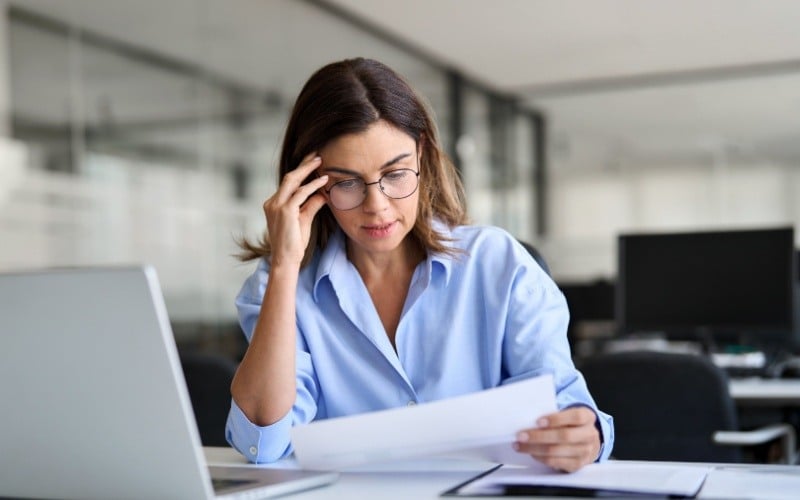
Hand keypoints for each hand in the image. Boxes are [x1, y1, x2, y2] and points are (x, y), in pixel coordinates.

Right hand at [262, 153, 328, 267]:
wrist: (286, 260)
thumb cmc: (294, 244)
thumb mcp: (304, 220)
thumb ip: (311, 205)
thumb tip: (323, 194)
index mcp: (273, 204)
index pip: (288, 183)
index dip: (301, 171)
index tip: (313, 162)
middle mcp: (272, 202)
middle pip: (289, 177)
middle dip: (303, 164)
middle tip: (317, 154)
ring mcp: (276, 206)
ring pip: (292, 181)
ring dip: (308, 169)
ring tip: (321, 161)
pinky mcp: (285, 211)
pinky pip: (300, 193)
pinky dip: (313, 185)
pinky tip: (323, 181)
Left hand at [513, 406, 600, 471]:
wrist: (586, 443)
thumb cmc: (571, 425)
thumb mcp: (568, 415)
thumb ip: (553, 414)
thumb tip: (529, 416)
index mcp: (587, 417)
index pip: (576, 416)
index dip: (557, 419)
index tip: (538, 421)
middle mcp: (589, 435)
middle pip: (564, 436)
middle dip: (539, 436)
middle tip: (521, 435)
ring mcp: (584, 451)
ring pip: (557, 451)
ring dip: (534, 448)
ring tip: (520, 445)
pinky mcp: (576, 465)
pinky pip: (555, 462)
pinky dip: (540, 457)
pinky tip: (531, 453)